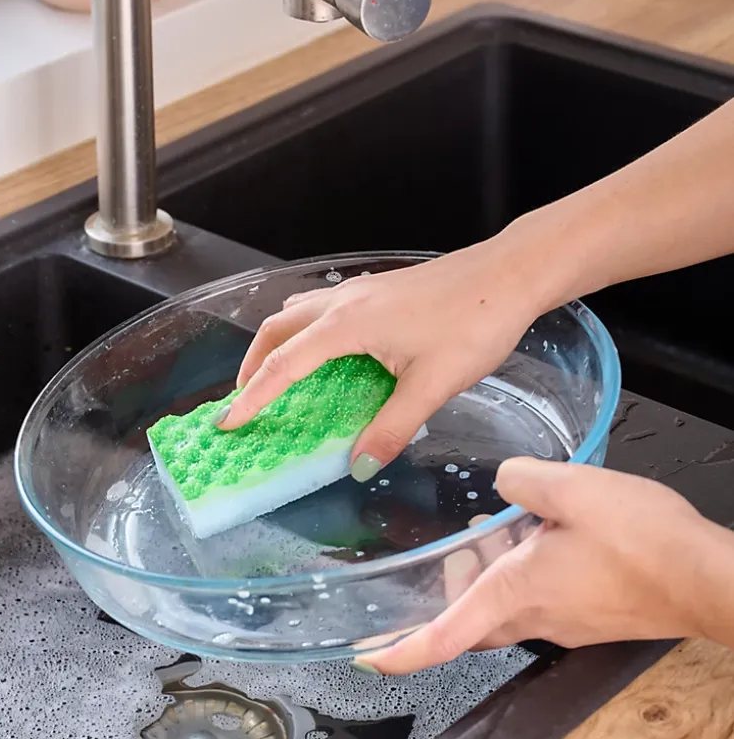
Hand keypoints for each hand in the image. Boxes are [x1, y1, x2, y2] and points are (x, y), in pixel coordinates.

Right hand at [217, 240, 549, 481]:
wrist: (511, 274)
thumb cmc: (475, 321)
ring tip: (277, 375)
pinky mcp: (378, 290)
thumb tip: (360, 464)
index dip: (252, 396)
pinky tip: (330, 351)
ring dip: (278, 342)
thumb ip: (392, 426)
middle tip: (245, 398)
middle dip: (253, 363)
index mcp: (347, 325)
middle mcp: (344, 302)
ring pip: (298, 312)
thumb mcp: (432, 384)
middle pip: (277, 328)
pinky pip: (324, 307)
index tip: (227, 421)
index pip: (284, 365)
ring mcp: (361, 291)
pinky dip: (307, 330)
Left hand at [354, 457, 723, 674]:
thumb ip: (522, 479)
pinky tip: (534, 540)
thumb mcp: (571, 488)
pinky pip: (536, 603)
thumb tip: (503, 481)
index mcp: (515, 593)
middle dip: (442, 604)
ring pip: (502, 610)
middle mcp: (534, 617)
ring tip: (484, 539)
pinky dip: (519, 578)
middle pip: (468, 624)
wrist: (708, 577)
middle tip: (433, 568)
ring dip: (484, 582)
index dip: (399, 652)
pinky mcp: (589, 616)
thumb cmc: (643, 541)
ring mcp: (565, 622)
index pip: (443, 636)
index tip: (367, 659)